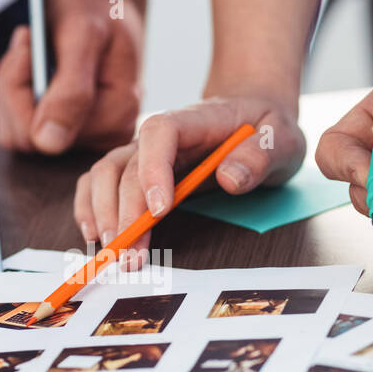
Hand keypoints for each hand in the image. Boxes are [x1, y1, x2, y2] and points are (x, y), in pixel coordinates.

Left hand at [0, 0, 146, 153]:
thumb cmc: (96, 3)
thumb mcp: (84, 34)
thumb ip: (71, 91)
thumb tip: (48, 144)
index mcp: (117, 116)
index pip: (40, 134)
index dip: (22, 88)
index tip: (30, 42)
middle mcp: (103, 137)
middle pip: (24, 137)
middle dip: (14, 85)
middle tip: (29, 41)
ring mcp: (83, 137)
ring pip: (16, 134)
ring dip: (12, 86)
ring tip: (31, 49)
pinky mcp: (64, 131)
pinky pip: (16, 126)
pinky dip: (13, 90)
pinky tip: (30, 63)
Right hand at [73, 93, 302, 265]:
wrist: (253, 116)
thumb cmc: (266, 128)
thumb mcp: (282, 138)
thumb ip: (260, 155)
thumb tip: (229, 178)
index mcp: (193, 120)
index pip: (159, 133)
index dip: (152, 171)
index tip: (159, 211)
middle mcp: (159, 135)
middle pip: (125, 165)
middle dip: (123, 212)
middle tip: (131, 254)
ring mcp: (142, 153)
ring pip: (104, 174)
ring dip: (102, 214)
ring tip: (114, 252)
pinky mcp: (136, 172)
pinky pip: (99, 183)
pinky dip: (89, 208)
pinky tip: (96, 236)